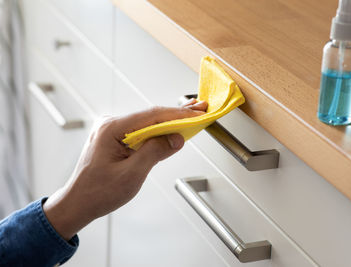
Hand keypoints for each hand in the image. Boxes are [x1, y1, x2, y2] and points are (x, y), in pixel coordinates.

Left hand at [43, 101, 206, 239]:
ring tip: (192, 117)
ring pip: (148, 123)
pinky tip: (173, 128)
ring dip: (170, 122)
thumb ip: (154, 153)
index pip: (152, 116)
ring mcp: (113, 130)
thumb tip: (175, 138)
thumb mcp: (131, 175)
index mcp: (111, 129)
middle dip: (178, 115)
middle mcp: (111, 124)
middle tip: (200, 110)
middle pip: (151, 116)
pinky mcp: (116, 138)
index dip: (178, 115)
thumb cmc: (97, 192)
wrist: (78, 203)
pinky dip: (159, 131)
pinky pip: (142, 131)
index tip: (196, 114)